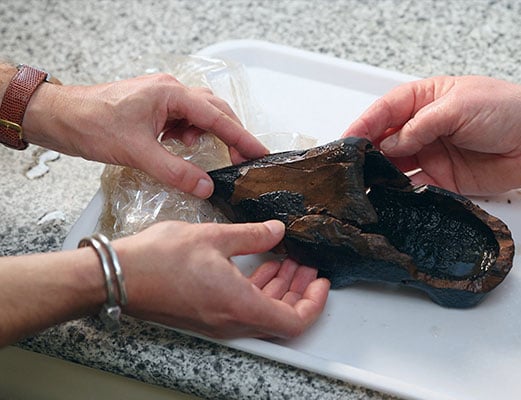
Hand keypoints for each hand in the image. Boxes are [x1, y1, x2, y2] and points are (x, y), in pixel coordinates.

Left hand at [23, 74, 267, 197]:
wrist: (58, 116)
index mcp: (170, 93)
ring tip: (214, 155)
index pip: (217, 117)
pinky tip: (183, 147)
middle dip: (232, 135)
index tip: (260, 152)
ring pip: (200, 113)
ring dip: (210, 134)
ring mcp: (161, 96)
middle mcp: (170, 90)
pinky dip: (190, 134)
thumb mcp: (138, 153)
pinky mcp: (153, 106)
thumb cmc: (90, 124)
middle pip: (214, 110)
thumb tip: (206, 186)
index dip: (242, 137)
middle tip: (245, 159)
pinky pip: (183, 118)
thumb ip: (176, 172)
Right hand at [113, 219, 329, 338]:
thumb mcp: (215, 236)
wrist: (117, 275)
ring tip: (287, 260)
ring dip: (278, 288)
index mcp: (240, 306)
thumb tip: (277, 232)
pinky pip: (243, 308)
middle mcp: (231, 321)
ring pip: (262, 312)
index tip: (321, 281)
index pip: (294, 321)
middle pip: (280, 316)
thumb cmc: (158, 260)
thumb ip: (253, 235)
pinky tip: (260, 265)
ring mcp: (217, 321)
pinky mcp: (205, 314)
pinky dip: (257, 289)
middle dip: (299, 290)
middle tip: (307, 266)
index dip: (314, 303)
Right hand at [343, 75, 520, 235]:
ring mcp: (434, 153)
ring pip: (397, 164)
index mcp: (427, 99)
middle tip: (350, 166)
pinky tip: (390, 196)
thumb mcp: (457, 107)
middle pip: (388, 138)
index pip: (387, 110)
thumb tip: (389, 144)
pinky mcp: (444, 180)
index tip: (347, 139)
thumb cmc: (506, 110)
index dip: (366, 123)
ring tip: (364, 184)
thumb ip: (420, 126)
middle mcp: (426, 126)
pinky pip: (416, 186)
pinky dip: (402, 192)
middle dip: (368, 151)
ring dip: (381, 173)